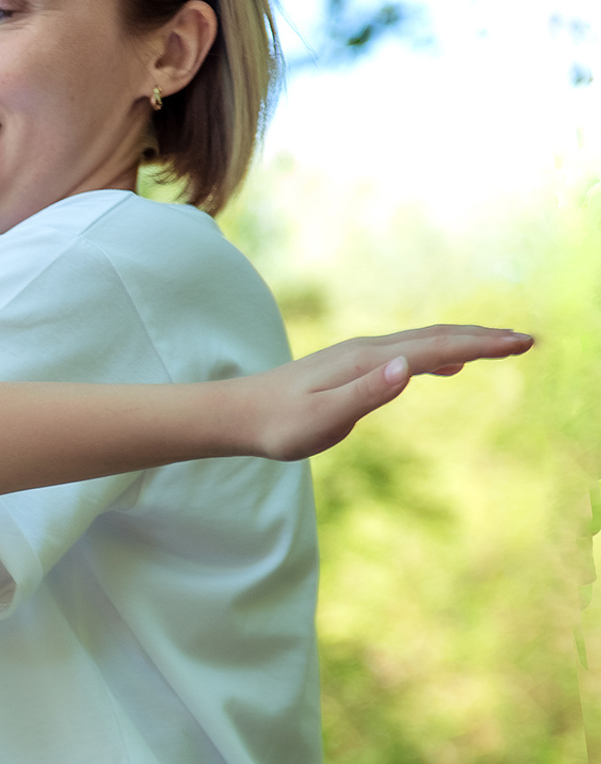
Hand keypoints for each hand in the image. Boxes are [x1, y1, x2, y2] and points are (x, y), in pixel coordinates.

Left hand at [245, 323, 532, 460]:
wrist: (235, 415)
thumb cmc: (277, 425)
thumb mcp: (321, 420)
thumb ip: (365, 395)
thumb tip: (407, 367)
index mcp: (367, 362)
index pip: (436, 348)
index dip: (482, 346)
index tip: (522, 344)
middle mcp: (366, 351)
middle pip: (436, 337)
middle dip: (484, 338)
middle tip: (528, 341)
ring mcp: (359, 356)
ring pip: (423, 342)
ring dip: (465, 342)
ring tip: (502, 346)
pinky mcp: (352, 367)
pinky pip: (407, 353)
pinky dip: (438, 353)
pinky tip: (448, 365)